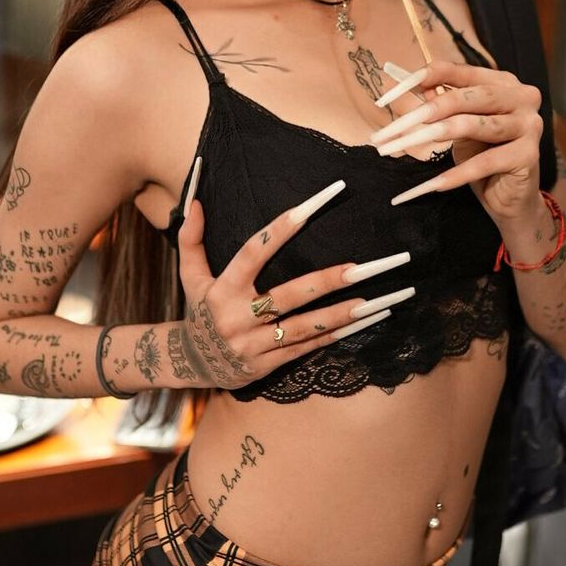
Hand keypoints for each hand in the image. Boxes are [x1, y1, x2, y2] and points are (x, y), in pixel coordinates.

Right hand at [175, 178, 414, 390]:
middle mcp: (238, 317)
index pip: (254, 251)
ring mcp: (253, 344)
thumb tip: (197, 200)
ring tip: (375, 303)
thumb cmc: (200, 311)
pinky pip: (304, 349)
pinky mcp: (266, 365)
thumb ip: (191, 238)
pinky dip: (332, 336)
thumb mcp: (190, 276)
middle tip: (362, 266)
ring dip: (340, 315)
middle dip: (328, 280)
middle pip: (289, 295)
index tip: (314, 204)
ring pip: (303, 328)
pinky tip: (360, 324)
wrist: (192, 364)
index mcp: (223, 289)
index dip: (283, 227)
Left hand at [368, 58, 543, 223]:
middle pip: (462, 98)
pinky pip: (484, 163)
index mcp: (501, 81)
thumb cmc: (481, 154)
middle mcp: (520, 96)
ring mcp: (529, 124)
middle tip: (386, 134)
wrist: (511, 197)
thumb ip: (434, 101)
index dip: (420, 80)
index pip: (456, 70)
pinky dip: (456, 174)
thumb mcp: (454, 124)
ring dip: (429, 138)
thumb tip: (393, 81)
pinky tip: (434, 184)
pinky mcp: (529, 154)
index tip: (385, 99)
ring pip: (470, 126)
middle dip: (420, 114)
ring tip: (400, 149)